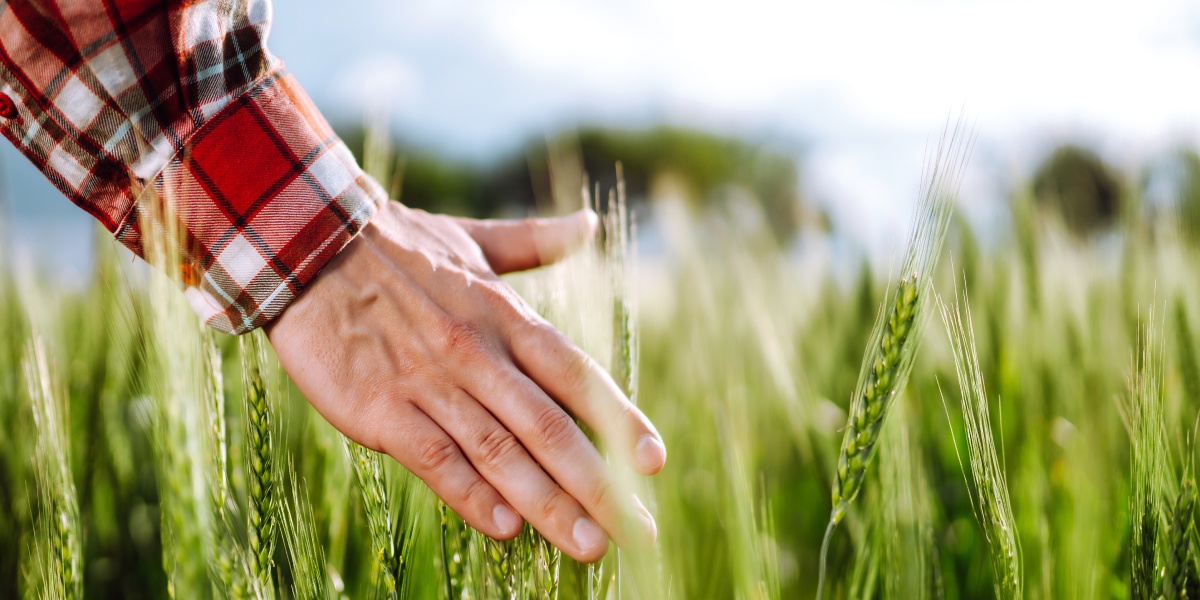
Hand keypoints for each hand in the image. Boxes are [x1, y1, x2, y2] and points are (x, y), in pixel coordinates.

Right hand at [266, 201, 666, 561]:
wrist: (307, 243)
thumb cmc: (395, 245)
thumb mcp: (472, 239)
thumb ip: (535, 242)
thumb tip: (590, 223)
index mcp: (505, 317)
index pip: (577, 376)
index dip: (619, 420)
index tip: (655, 461)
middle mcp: (478, 354)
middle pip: (551, 427)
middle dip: (599, 484)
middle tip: (638, 530)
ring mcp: (430, 385)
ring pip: (502, 452)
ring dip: (549, 504)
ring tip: (589, 545)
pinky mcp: (380, 409)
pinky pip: (436, 459)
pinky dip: (472, 494)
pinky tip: (506, 528)